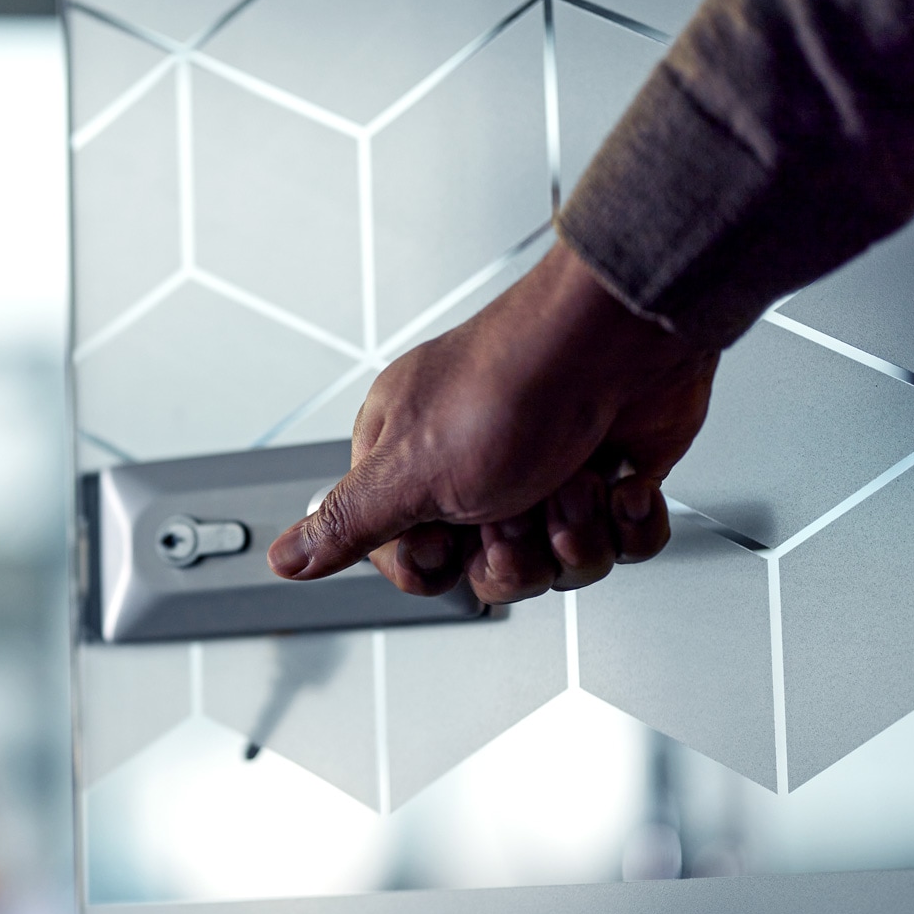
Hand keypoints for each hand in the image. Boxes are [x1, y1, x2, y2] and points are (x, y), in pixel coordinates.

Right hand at [266, 242, 719, 603]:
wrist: (621, 339)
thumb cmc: (512, 386)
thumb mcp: (407, 473)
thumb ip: (346, 524)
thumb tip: (283, 557)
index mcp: (412, 462)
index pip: (413, 562)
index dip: (439, 565)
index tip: (448, 536)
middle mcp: (477, 469)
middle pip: (493, 574)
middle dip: (518, 553)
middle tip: (517, 505)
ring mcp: (549, 472)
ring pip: (563, 565)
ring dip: (577, 531)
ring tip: (574, 480)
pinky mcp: (612, 474)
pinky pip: (626, 542)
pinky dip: (631, 520)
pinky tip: (619, 480)